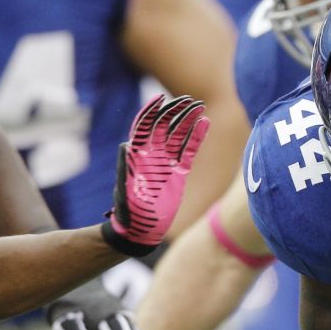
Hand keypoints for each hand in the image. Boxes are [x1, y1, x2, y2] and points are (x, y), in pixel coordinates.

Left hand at [101, 94, 209, 256]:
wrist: (141, 231)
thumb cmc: (129, 212)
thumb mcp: (125, 188)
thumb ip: (126, 166)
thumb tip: (126, 143)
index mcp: (138, 154)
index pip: (144, 125)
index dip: (151, 110)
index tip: (160, 98)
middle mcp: (152, 155)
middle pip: (164, 125)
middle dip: (174, 110)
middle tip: (188, 99)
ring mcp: (167, 162)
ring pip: (179, 134)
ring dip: (188, 119)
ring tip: (199, 106)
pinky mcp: (179, 173)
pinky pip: (190, 150)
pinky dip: (197, 137)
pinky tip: (205, 123)